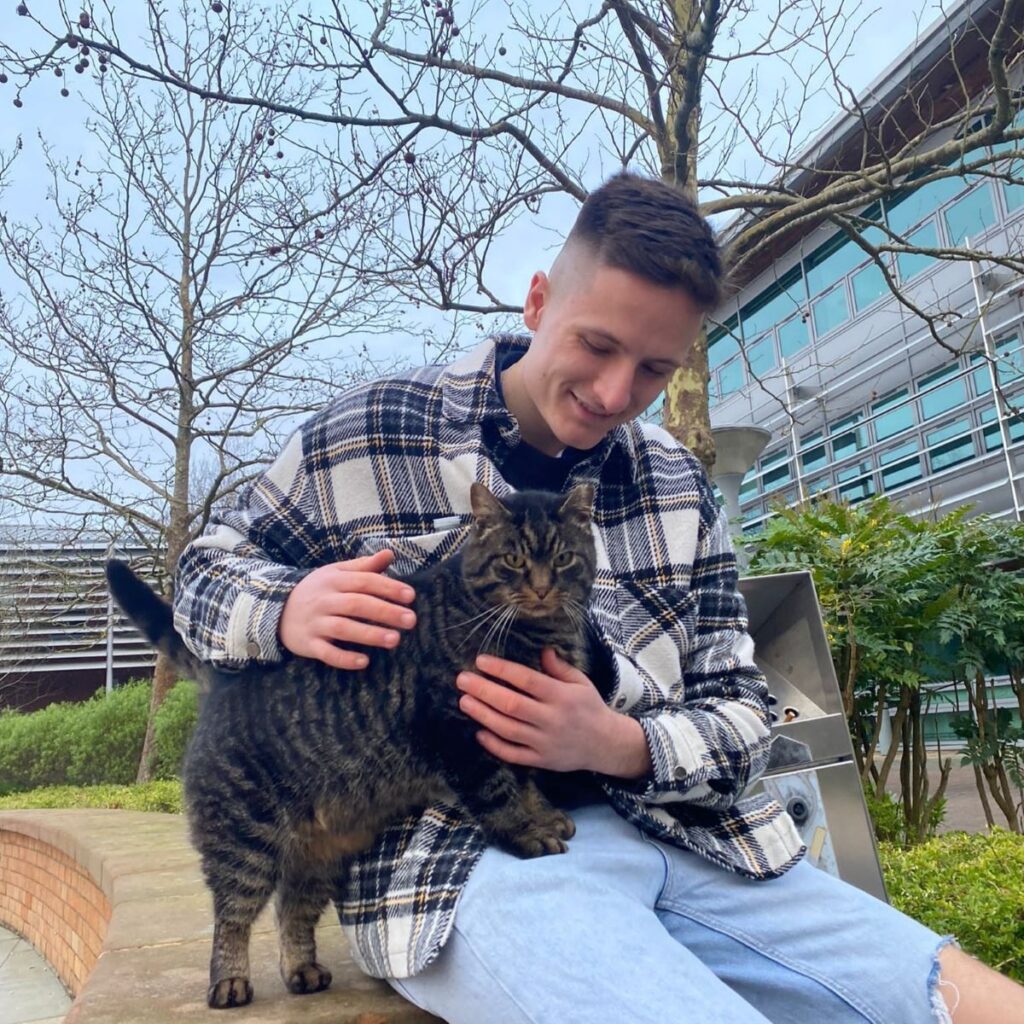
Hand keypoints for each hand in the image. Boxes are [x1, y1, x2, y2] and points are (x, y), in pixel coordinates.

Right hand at [279, 549, 416, 669]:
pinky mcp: (308, 644)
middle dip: (385, 612)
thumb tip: (390, 553)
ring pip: (343, 628)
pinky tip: (364, 662)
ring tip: (395, 639)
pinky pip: (326, 653)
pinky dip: (344, 658)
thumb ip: (364, 565)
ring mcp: (315, 623)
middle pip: (357, 604)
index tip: (411, 596)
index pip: (364, 581)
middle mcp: (325, 600)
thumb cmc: (317, 590)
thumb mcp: (336, 572)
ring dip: (370, 634)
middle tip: (411, 620)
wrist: (276, 609)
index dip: (388, 588)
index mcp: (334, 580)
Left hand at [455, 648, 651, 777]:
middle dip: (484, 691)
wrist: (606, 744)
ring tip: (464, 702)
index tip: (481, 661)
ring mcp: (545, 742)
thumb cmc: (590, 707)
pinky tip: (479, 732)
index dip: (502, 670)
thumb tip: (542, 650)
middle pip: (512, 704)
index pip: (527, 680)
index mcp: (562, 696)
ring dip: (483, 715)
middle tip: (462, 680)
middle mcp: (552, 719)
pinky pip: (514, 754)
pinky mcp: (541, 760)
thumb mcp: (580, 682)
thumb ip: (559, 668)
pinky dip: (495, 745)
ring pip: (508, 729)